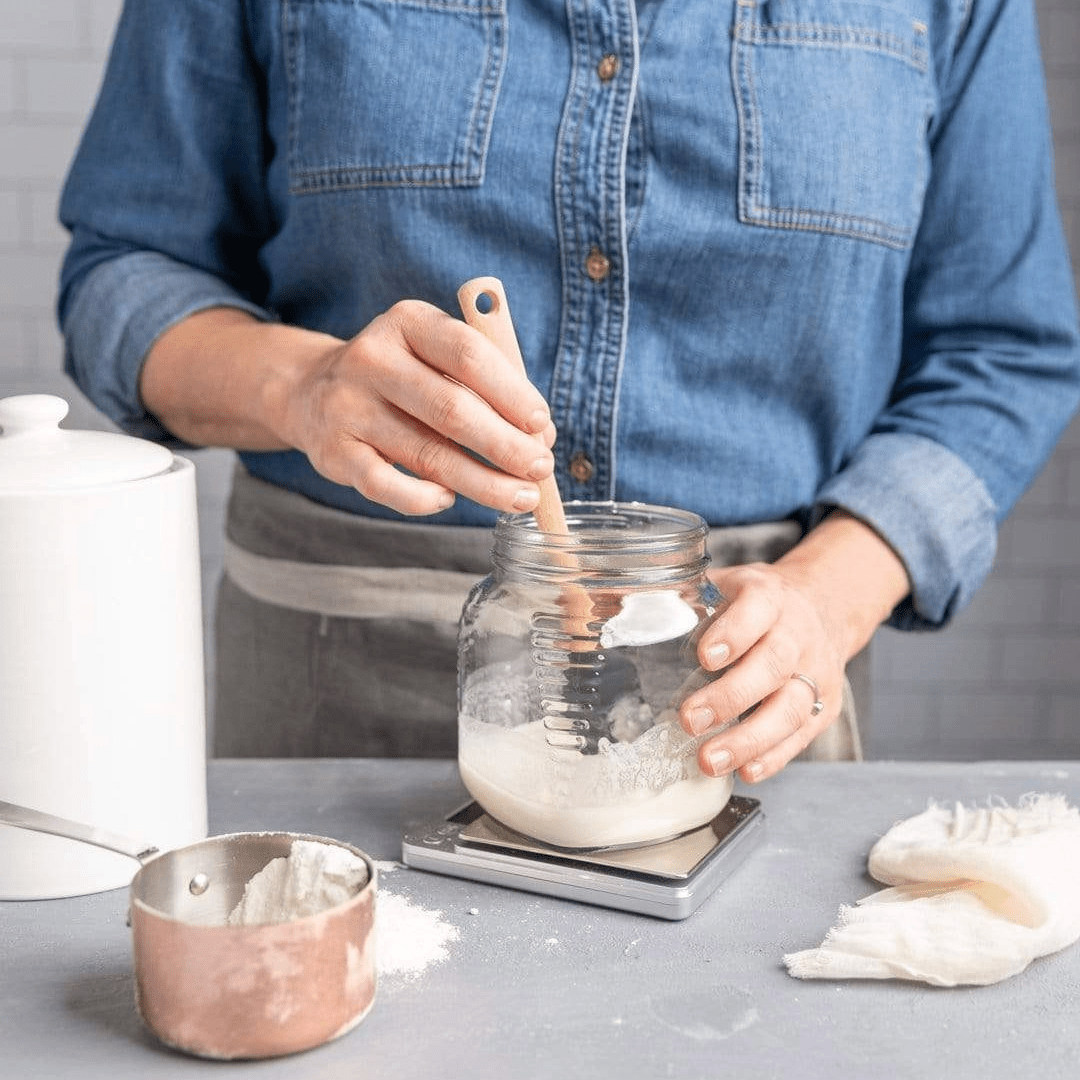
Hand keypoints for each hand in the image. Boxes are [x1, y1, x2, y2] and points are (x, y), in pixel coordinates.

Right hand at [274, 299, 555, 515]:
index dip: (512, 393)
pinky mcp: (334, 452)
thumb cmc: (401, 378)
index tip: (542, 426)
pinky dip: (425, 499)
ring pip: (428, 455)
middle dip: (506, 446)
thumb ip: (488, 388)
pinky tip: (450, 499)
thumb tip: (539, 437)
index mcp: (408, 323)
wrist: (313, 391)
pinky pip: (387, 486)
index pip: (469, 355)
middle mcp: (373, 359)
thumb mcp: (437, 358)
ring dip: (483, 483)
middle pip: (452, 410)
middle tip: (540, 469)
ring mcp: (348, 406)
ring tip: (521, 497)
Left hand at [676, 512, 910, 782]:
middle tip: (691, 720)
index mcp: (769, 596)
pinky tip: (746, 769)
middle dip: (731, 696)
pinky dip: (775, 756)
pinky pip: (802, 735)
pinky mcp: (826, 705)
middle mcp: (797, 633)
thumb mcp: (725, 584)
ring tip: (710, 759)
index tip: (704, 657)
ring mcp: (815, 671)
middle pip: (772, 665)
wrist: (824, 605)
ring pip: (792, 707)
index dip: (733, 633)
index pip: (756, 610)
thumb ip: (682, 599)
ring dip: (750, 738)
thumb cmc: (756, 601)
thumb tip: (610, 611)